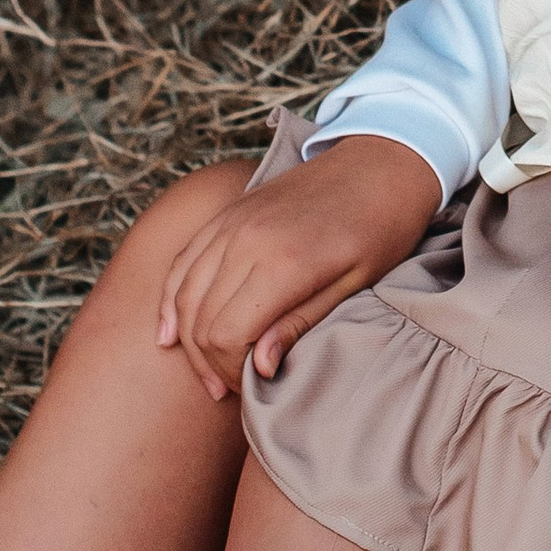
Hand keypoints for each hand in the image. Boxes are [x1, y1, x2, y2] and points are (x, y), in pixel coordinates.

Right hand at [156, 134, 442, 403]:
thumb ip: (299, 323)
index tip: (255, 387)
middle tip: (232, 389)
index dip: (233, 372)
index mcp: (282, 262)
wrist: (380, 162)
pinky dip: (171, 300)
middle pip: (200, 320)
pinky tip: (169, 333)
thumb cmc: (380, 227)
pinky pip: (183, 262)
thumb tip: (257, 367)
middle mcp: (245, 240)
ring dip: (188, 340)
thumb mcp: (355, 283)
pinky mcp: (228, 214)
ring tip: (209, 374)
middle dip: (210, 364)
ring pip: (184, 294)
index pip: (226, 336)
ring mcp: (231, 223)